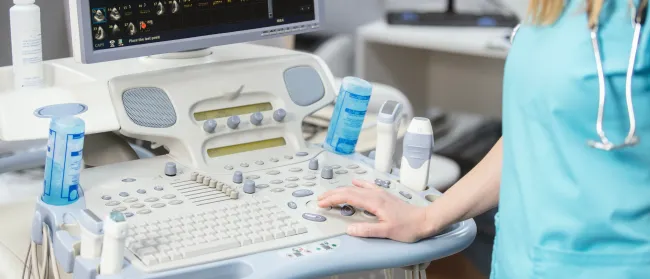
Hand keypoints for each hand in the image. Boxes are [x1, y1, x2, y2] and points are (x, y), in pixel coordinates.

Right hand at [317, 179, 432, 242]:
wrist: (424, 220)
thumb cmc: (408, 227)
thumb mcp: (387, 231)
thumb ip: (367, 230)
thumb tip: (350, 229)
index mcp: (374, 201)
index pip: (347, 197)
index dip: (332, 199)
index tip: (322, 203)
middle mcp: (375, 194)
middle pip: (348, 190)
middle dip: (332, 194)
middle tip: (320, 200)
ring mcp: (380, 193)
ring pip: (356, 188)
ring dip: (341, 190)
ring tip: (331, 194)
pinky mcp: (384, 195)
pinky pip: (367, 186)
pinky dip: (357, 184)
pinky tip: (354, 182)